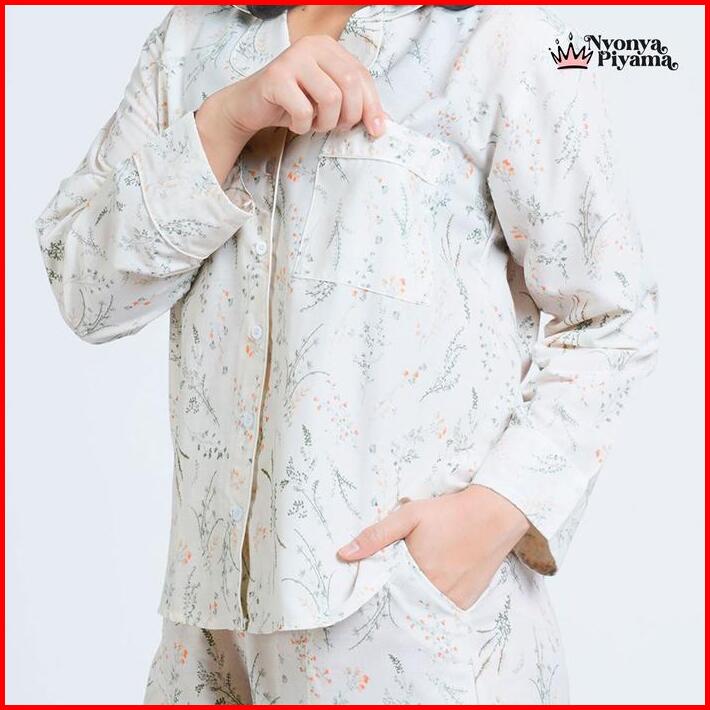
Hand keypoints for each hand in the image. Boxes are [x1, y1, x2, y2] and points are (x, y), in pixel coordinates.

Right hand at [195, 34, 385, 183]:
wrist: (251, 106)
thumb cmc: (293, 102)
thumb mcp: (327, 101)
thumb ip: (353, 104)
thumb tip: (382, 124)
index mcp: (329, 48)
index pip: (362, 76)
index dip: (372, 106)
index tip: (376, 130)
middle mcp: (312, 47)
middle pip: (350, 84)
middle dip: (349, 115)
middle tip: (337, 127)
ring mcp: (292, 59)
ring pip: (330, 98)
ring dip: (325, 123)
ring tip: (314, 124)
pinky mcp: (275, 77)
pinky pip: (304, 110)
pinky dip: (303, 126)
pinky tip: (296, 123)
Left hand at [337, 484, 530, 610]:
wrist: (493, 514)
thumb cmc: (448, 512)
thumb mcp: (408, 516)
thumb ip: (376, 536)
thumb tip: (344, 554)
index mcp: (413, 573)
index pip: (384, 592)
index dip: (378, 586)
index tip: (374, 579)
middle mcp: (433, 593)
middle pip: (403, 601)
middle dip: (396, 593)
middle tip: (402, 571)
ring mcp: (452, 600)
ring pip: (422, 607)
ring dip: (415, 597)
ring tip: (420, 574)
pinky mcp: (467, 602)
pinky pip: (443, 609)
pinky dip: (435, 600)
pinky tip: (437, 579)